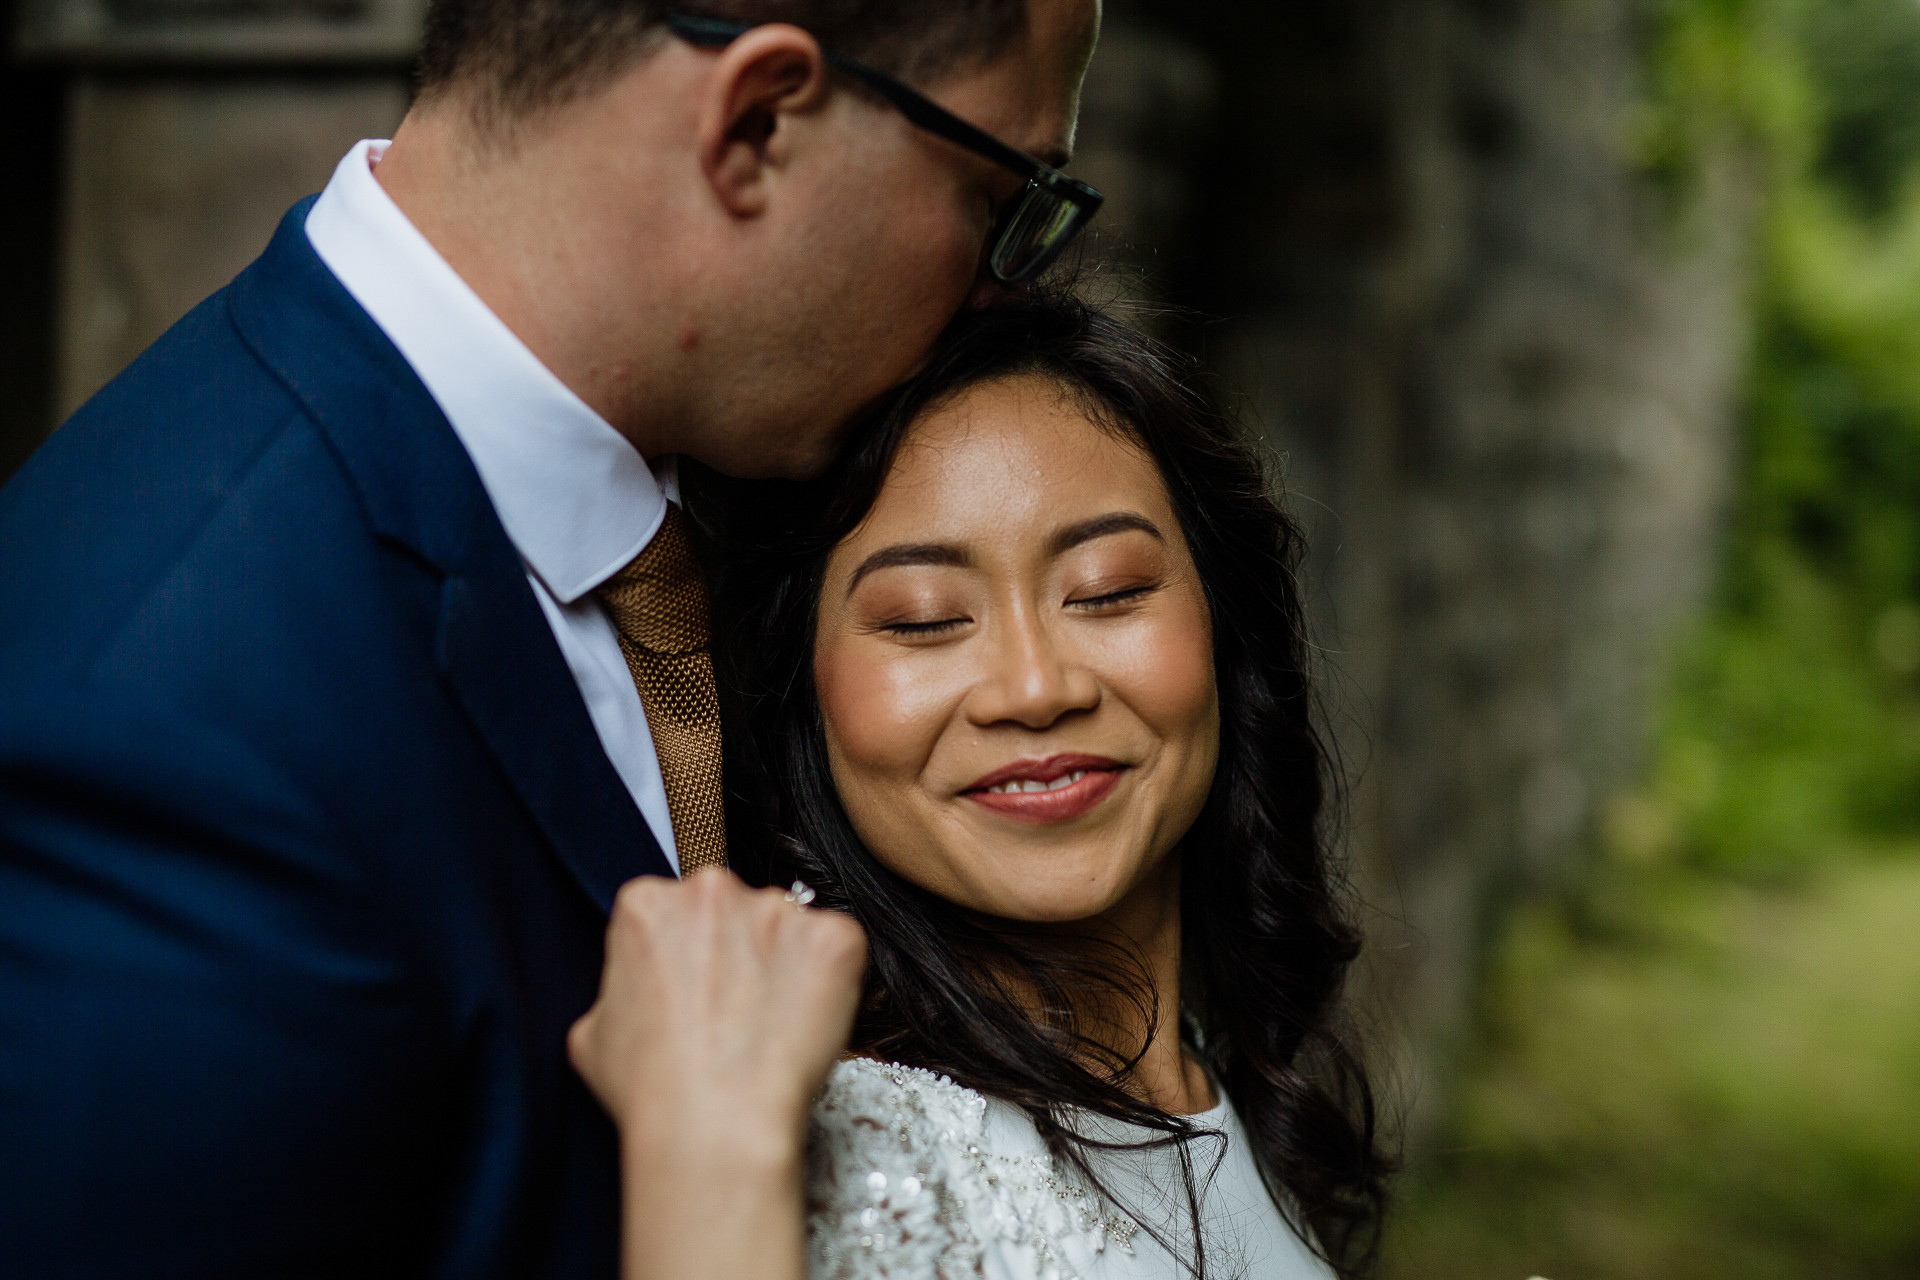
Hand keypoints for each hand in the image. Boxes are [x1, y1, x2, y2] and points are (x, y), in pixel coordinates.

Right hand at [569, 869, 866, 1179]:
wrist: (714, 1126)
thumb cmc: (651, 1090)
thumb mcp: (592, 1032)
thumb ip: (619, 988)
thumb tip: (638, 992)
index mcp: (647, 903)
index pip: (674, 910)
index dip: (686, 956)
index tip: (694, 990)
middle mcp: (710, 890)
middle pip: (732, 910)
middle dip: (737, 951)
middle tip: (734, 1011)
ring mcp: (777, 910)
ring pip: (786, 928)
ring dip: (784, 965)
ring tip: (769, 1027)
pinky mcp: (832, 938)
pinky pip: (838, 948)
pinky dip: (830, 981)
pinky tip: (805, 1024)